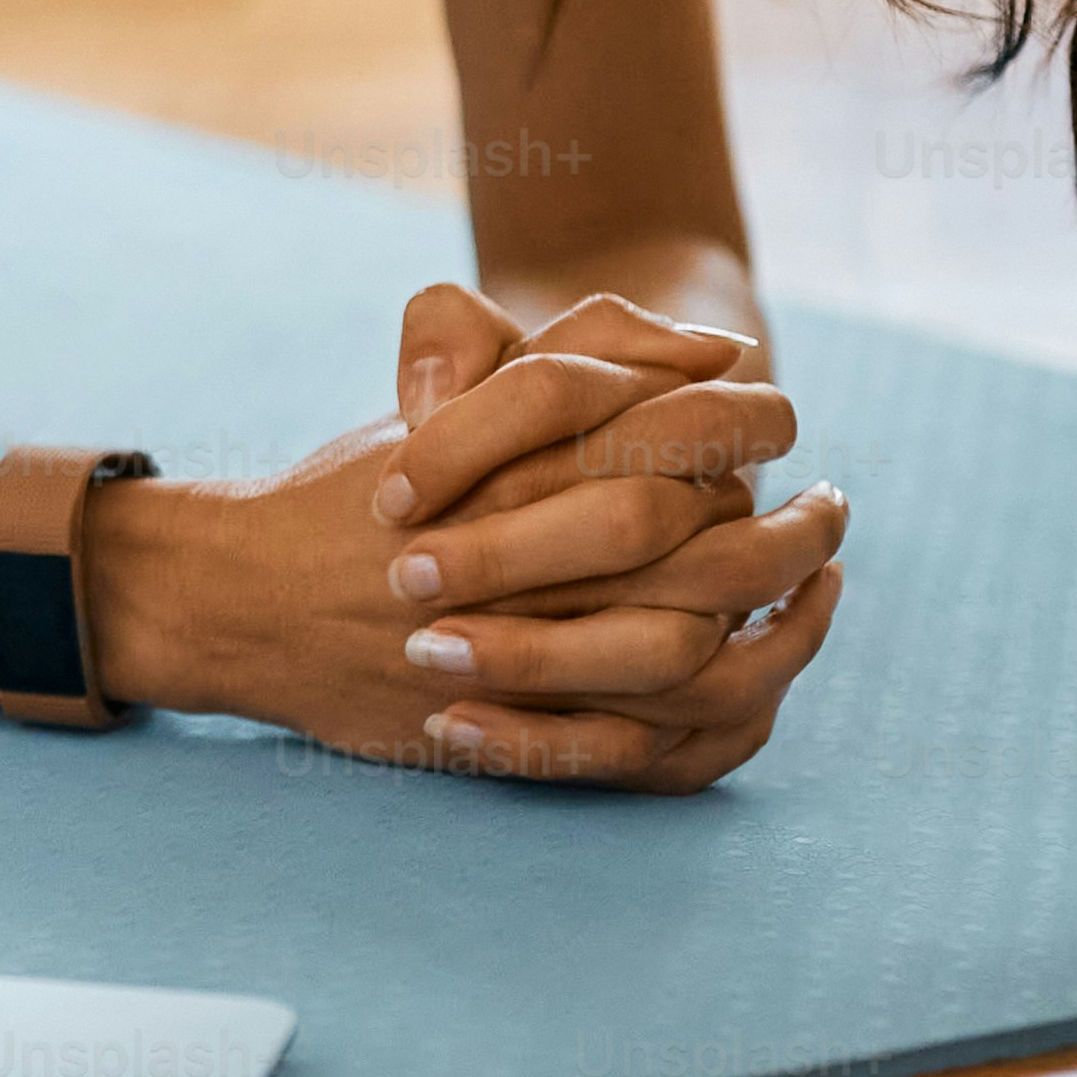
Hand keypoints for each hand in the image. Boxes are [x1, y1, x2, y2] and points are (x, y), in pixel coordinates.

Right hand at [91, 285, 847, 791]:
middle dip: (788, 523)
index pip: (670, 428)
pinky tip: (764, 653)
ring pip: (694, 635)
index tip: (779, 422)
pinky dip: (728, 692)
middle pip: (702, 534)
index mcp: (511, 458)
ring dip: (774, 608)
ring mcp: (521, 648)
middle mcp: (524, 553)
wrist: (246, 602)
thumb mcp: (450, 394)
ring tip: (817, 576)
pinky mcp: (517, 724)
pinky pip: (656, 727)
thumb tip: (715, 349)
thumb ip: (576, 350)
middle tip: (830, 505)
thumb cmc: (357, 492)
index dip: (743, 423)